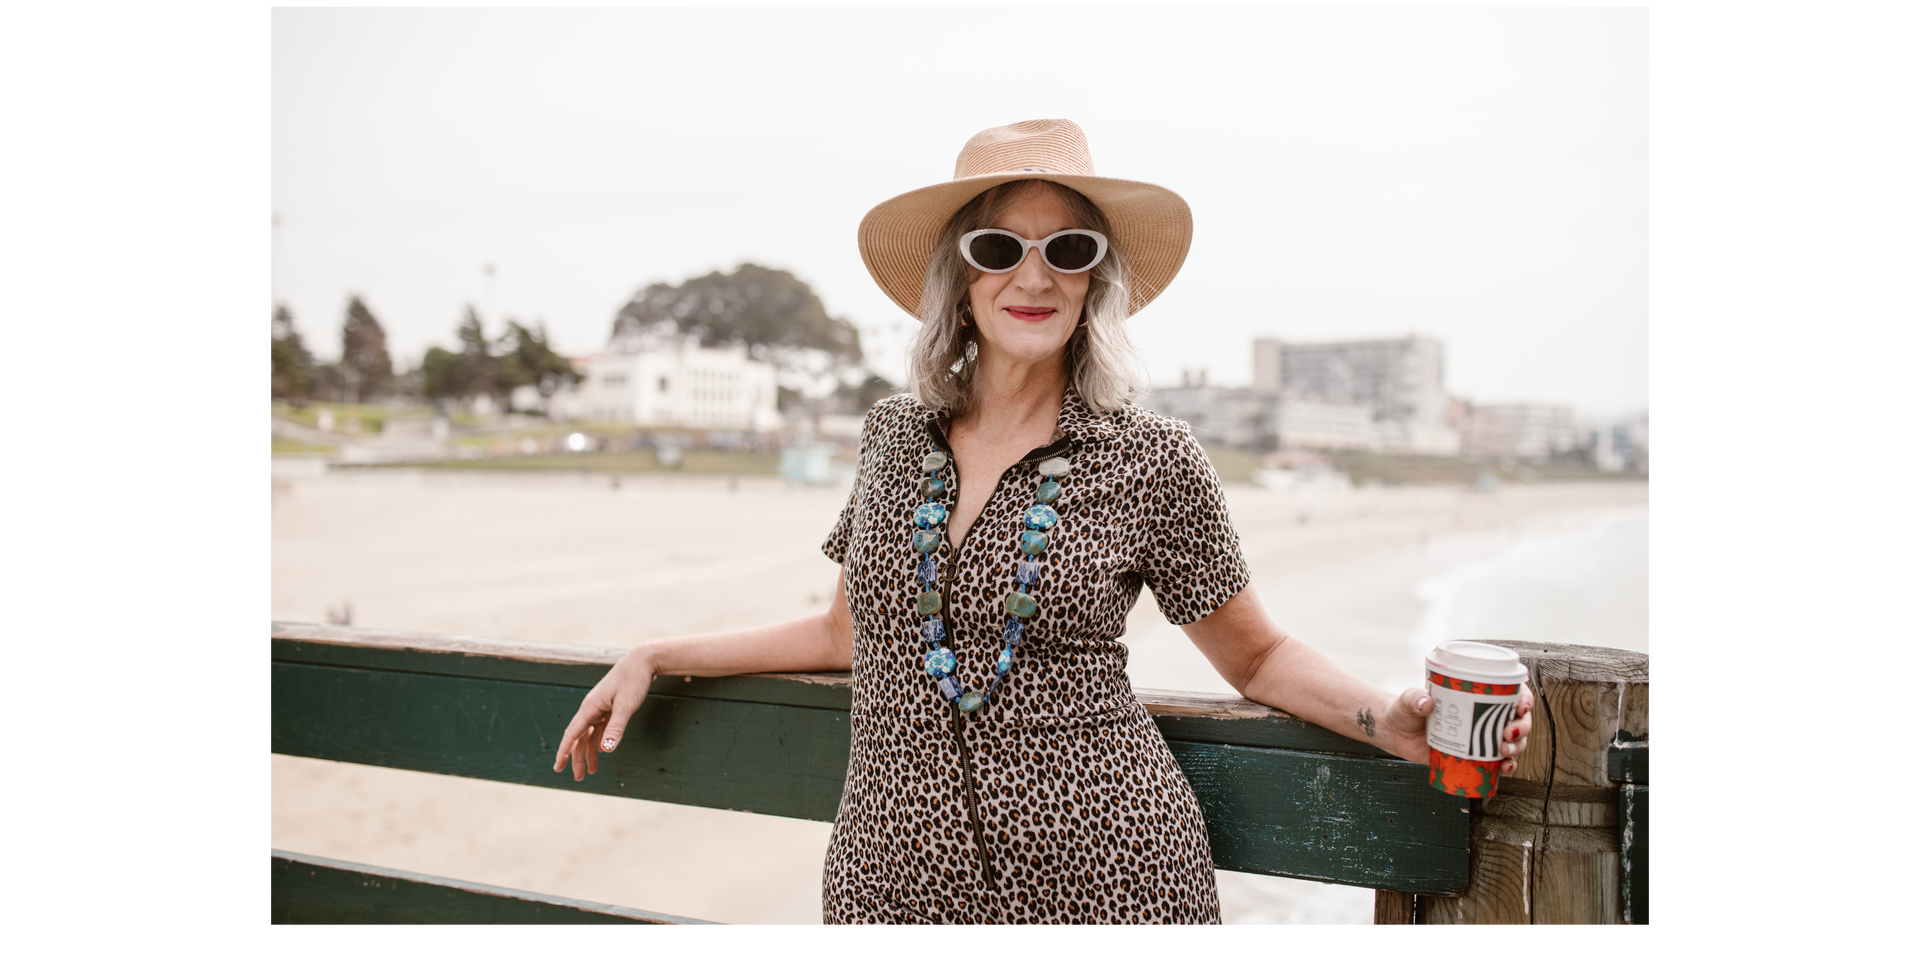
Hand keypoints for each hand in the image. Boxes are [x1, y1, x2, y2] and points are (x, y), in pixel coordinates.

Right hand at [552, 647, 654, 780]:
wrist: (643, 660)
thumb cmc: (634, 680)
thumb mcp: (626, 705)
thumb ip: (616, 728)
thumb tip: (605, 750)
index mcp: (590, 707)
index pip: (572, 734)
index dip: (564, 752)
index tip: (558, 768)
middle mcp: (591, 708)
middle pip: (579, 738)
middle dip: (576, 758)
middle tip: (578, 778)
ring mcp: (600, 707)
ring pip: (589, 735)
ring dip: (588, 753)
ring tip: (590, 772)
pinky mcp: (609, 707)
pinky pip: (599, 729)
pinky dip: (599, 742)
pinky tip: (600, 753)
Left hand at [1380, 682, 1534, 771]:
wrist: (1397, 734)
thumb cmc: (1406, 711)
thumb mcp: (1408, 700)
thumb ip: (1413, 698)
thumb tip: (1425, 702)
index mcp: (1475, 695)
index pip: (1510, 692)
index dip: (1523, 697)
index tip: (1521, 705)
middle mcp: (1483, 716)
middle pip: (1518, 719)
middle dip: (1522, 726)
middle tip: (1508, 733)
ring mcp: (1481, 737)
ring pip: (1514, 741)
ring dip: (1518, 747)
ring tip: (1505, 751)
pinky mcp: (1475, 756)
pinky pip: (1499, 762)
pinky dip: (1507, 766)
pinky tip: (1504, 768)